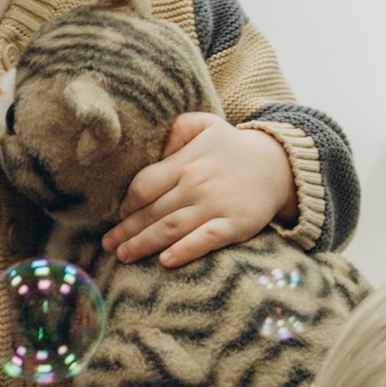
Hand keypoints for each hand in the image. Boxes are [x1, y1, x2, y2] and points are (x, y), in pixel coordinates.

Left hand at [103, 110, 294, 267]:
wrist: (278, 165)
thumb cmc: (231, 147)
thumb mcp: (203, 124)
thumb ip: (175, 130)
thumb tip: (154, 148)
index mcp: (184, 163)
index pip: (144, 186)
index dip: (126, 204)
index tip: (116, 217)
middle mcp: (196, 185)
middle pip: (152, 211)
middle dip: (126, 230)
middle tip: (107, 246)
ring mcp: (216, 206)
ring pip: (171, 228)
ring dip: (144, 244)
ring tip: (123, 256)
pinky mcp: (235, 225)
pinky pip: (206, 240)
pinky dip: (185, 251)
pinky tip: (166, 261)